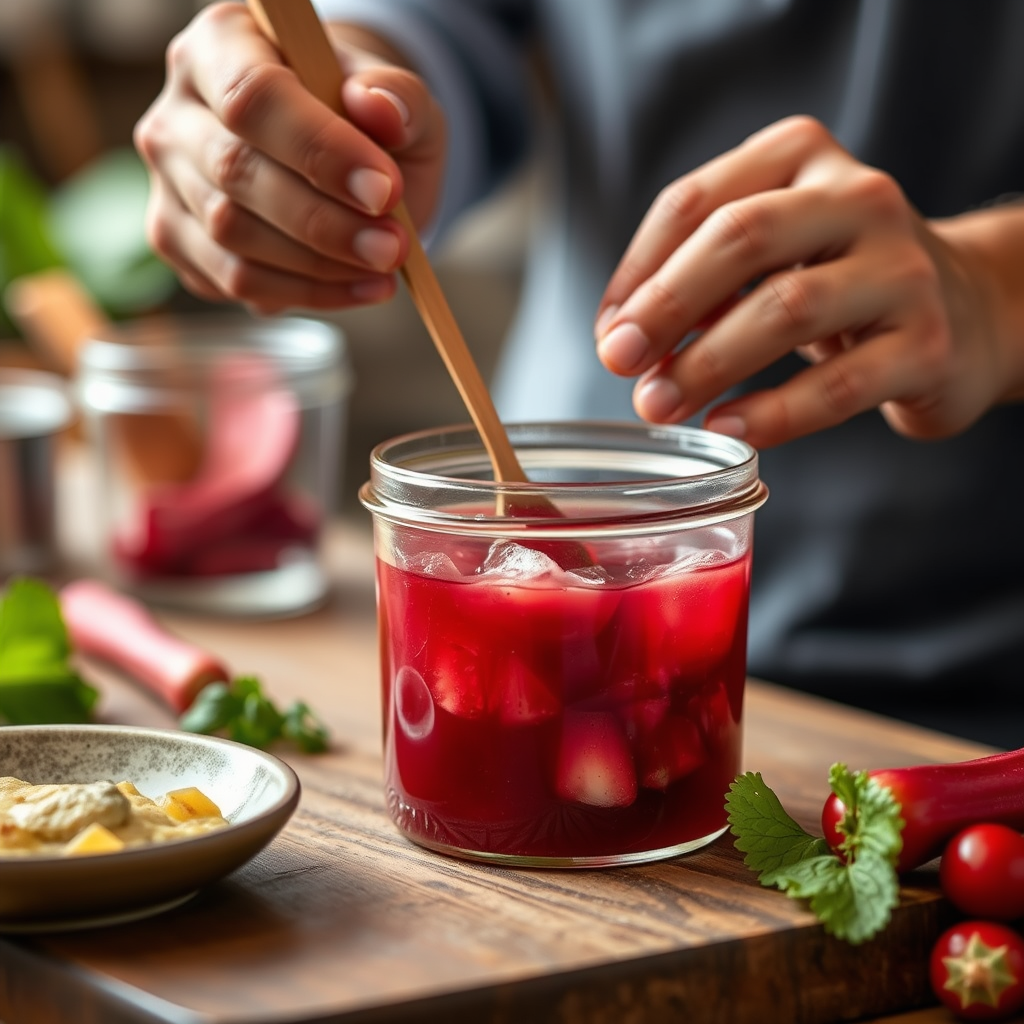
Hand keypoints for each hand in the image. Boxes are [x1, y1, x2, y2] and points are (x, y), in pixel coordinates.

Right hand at [134, 2, 444, 314]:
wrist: (344, 165)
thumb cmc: (367, 125)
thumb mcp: (401, 100)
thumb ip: (399, 96)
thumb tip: (381, 109)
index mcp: (223, 42)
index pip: (252, 95)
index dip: (319, 149)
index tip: (384, 191)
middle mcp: (178, 108)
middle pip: (235, 172)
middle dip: (325, 221)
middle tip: (393, 247)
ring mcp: (169, 179)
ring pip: (231, 236)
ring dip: (318, 264)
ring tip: (384, 265)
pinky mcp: (177, 239)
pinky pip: (235, 281)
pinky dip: (305, 293)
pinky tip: (359, 287)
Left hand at [594, 115, 1015, 446]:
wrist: (968, 313)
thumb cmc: (840, 283)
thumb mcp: (771, 257)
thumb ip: (699, 283)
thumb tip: (621, 337)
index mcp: (801, 158)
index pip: (695, 202)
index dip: (637, 272)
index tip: (608, 332)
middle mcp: (858, 197)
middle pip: (740, 238)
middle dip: (665, 305)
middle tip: (619, 362)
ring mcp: (901, 268)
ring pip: (787, 308)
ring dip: (707, 363)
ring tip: (658, 403)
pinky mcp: (926, 344)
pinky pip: (836, 384)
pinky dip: (772, 412)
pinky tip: (729, 427)